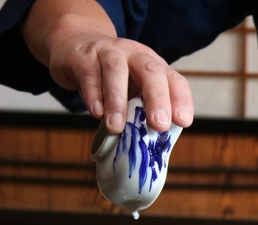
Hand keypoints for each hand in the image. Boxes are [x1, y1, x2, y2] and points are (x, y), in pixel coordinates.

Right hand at [22, 0, 193, 133]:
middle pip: (151, 72)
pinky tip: (96, 112)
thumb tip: (151, 144)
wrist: (74, 46)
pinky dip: (93, 95)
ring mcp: (108, 52)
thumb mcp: (132, 90)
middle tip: (159, 124)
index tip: (183, 121)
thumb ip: (142, 111)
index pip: (174, 80)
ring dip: (117, 101)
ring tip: (116, 127)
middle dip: (158, 99)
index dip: (181, 100)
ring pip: (116, 70)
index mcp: (153, 66)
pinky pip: (89, 75)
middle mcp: (135, 55)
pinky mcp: (82, 58)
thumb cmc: (110, 77)